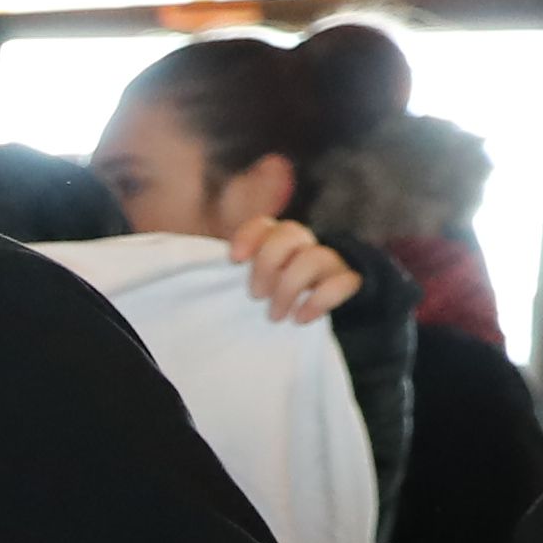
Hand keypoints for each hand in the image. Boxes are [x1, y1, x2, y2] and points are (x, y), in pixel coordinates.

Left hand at [230, 216, 358, 325]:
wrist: (324, 306)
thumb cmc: (275, 296)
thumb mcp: (253, 283)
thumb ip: (234, 274)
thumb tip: (194, 273)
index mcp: (277, 240)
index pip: (265, 224)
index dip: (249, 236)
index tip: (234, 260)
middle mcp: (304, 245)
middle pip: (291, 232)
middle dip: (268, 264)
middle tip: (255, 295)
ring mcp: (329, 261)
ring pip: (316, 257)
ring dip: (290, 287)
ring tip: (274, 316)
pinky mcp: (348, 281)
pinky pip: (342, 283)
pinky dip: (319, 301)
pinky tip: (301, 318)